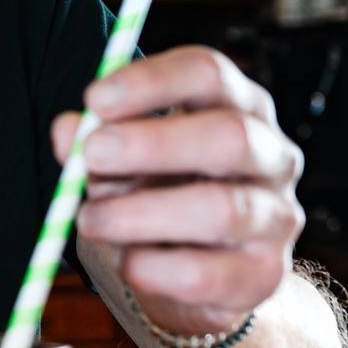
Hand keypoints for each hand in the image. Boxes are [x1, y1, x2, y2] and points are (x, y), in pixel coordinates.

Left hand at [50, 46, 304, 338]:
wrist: (193, 271)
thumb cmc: (153, 192)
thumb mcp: (120, 159)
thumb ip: (93, 141)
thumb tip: (70, 131)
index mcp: (235, 105)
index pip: (208, 72)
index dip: (151, 81)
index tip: (94, 99)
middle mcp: (271, 154)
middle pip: (230, 135)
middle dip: (153, 144)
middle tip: (92, 156)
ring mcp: (277, 216)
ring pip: (222, 209)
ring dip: (140, 214)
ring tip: (89, 219)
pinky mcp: (265, 274)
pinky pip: (209, 273)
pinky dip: (154, 269)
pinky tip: (126, 263)